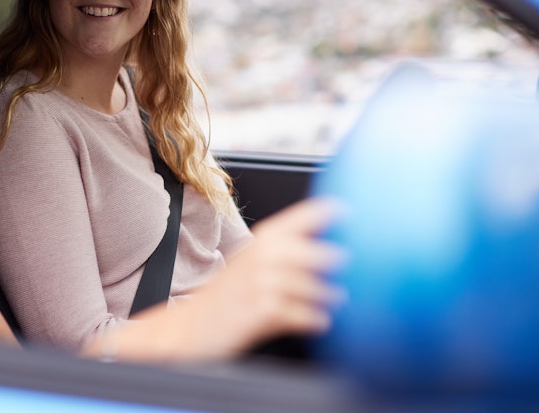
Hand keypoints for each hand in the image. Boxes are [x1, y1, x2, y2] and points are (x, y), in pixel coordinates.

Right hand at [177, 198, 345, 358]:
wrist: (192, 326)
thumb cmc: (229, 296)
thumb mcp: (252, 264)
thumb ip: (286, 253)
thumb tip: (332, 249)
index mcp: (261, 240)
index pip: (299, 218)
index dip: (326, 213)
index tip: (346, 212)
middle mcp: (261, 258)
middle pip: (309, 252)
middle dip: (331, 260)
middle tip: (346, 264)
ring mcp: (259, 285)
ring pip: (308, 285)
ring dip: (327, 295)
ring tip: (335, 299)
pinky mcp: (260, 312)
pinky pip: (299, 314)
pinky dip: (313, 318)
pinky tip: (319, 320)